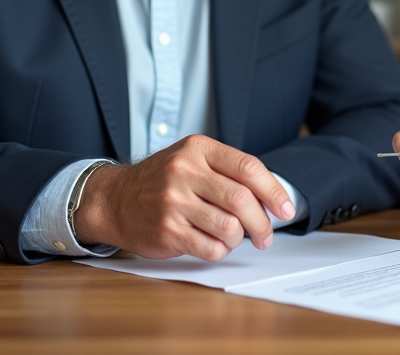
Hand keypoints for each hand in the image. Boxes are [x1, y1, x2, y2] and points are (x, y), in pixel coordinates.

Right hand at [73, 135, 295, 261]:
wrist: (114, 199)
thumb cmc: (162, 180)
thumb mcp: (192, 159)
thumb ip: (228, 171)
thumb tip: (272, 198)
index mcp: (198, 149)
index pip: (248, 167)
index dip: (274, 191)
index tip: (285, 209)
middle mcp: (184, 172)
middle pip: (242, 200)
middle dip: (263, 222)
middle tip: (266, 235)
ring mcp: (173, 202)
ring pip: (229, 227)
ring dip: (240, 239)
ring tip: (235, 238)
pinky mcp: (167, 231)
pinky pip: (210, 248)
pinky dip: (221, 251)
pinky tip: (216, 245)